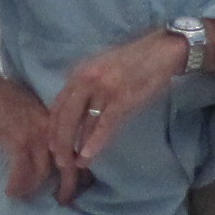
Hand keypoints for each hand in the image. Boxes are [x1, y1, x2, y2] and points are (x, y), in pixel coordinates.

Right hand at [0, 71, 75, 203]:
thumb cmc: (3, 96)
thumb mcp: (32, 111)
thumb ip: (42, 129)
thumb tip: (46, 150)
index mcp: (56, 121)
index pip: (75, 149)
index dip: (80, 169)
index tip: (82, 183)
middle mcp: (50, 129)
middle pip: (67, 164)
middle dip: (68, 186)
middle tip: (63, 200)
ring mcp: (35, 135)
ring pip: (44, 172)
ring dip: (35, 189)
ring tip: (27, 197)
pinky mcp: (18, 141)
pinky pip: (22, 172)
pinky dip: (17, 185)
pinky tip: (11, 192)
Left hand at [49, 30, 191, 189]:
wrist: (162, 49)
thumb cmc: (135, 61)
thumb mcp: (101, 68)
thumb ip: (86, 84)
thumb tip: (76, 110)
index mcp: (79, 72)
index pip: (58, 105)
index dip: (53, 128)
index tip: (52, 146)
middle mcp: (86, 79)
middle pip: (65, 116)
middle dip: (60, 142)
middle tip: (60, 163)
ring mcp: (103, 89)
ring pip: (82, 123)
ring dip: (76, 146)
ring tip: (74, 165)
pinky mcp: (121, 98)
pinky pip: (103, 125)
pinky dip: (94, 142)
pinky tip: (88, 156)